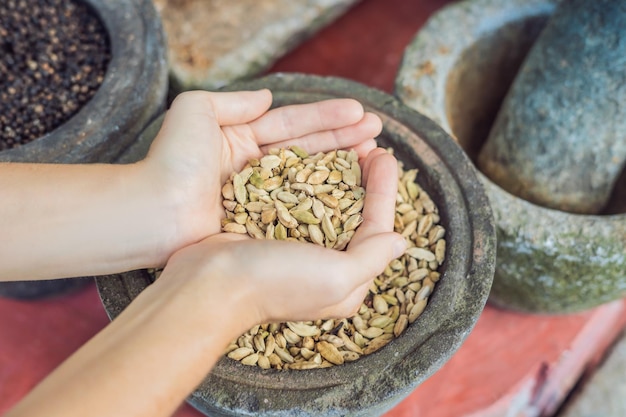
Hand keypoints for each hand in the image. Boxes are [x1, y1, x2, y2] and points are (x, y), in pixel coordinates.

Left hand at [138, 89, 382, 262]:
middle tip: (377, 132)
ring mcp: (261, 196)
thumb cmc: (172, 161)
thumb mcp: (196, 111)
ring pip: (309, 176)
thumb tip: (269, 97)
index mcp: (241, 138)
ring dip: (341, 164)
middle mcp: (255, 167)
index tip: (361, 112)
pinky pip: (299, 206)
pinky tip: (350, 191)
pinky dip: (325, 199)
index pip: (293, 124)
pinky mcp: (262, 223)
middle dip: (344, 138)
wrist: (154, 213)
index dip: (328, 117)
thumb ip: (233, 101)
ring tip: (374, 153)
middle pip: (308, 148)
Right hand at [155, 147, 404, 325]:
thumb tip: (400, 241)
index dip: (384, 190)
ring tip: (344, 141)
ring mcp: (292, 244)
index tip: (384, 155)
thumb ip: (373, 257)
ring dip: (336, 170)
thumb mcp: (337, 278)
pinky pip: (294, 197)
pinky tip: (308, 154)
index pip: (376, 227)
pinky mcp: (267, 229)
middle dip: (363, 176)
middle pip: (352, 211)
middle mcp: (321, 262)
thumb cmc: (275, 283)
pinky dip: (304, 175)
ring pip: (324, 199)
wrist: (208, 284)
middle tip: (368, 142)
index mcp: (343, 279)